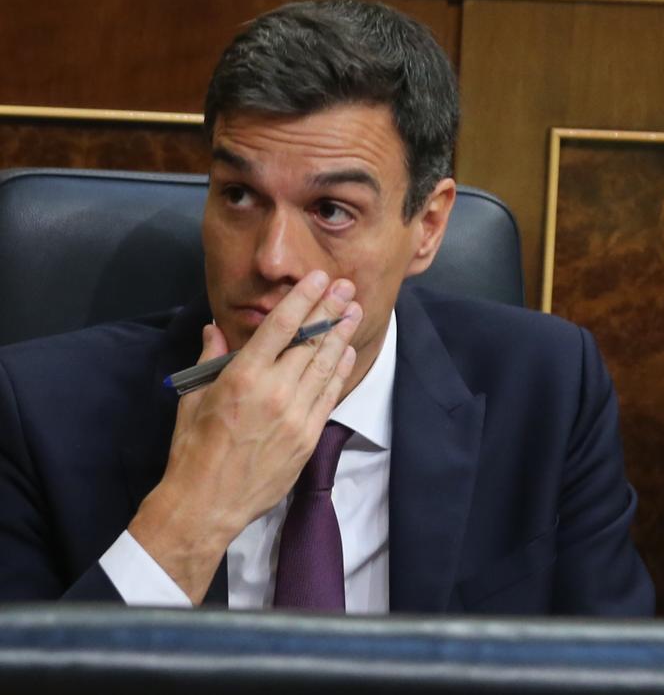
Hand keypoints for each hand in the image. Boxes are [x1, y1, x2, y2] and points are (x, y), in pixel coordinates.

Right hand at [129, 270, 361, 601]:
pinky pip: (329, 396)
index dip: (304, 298)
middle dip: (330, 310)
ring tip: (353, 312)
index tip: (319, 278)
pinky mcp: (308, 436)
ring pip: (326, 366)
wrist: (207, 503)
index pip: (281, 327)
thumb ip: (210, 359)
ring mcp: (296, 415)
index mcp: (243, 377)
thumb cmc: (193, 451)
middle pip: (311, 342)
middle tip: (346, 288)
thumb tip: (214, 329)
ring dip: (341, 336)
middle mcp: (275, 392)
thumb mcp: (193, 399)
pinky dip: (340, 371)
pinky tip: (347, 353)